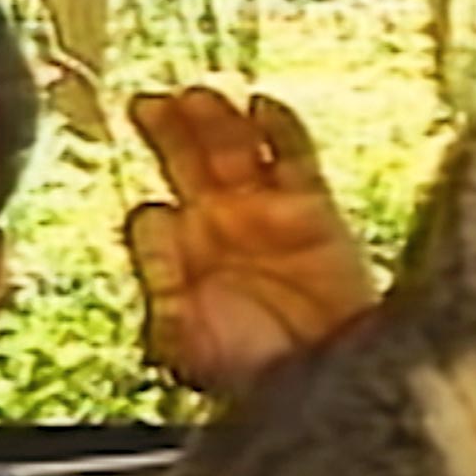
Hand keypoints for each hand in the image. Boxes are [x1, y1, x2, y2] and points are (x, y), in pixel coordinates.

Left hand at [126, 86, 375, 394]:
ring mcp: (264, 214)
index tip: (158, 217)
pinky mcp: (312, 207)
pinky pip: (293, 154)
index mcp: (183, 264)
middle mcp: (219, 231)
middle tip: (146, 103)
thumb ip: (162, 292)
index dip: (151, 218)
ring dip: (213, 121)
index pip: (153, 218)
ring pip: (232, 150)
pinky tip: (261, 105)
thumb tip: (150, 220)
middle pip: (185, 166)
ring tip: (196, 96)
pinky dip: (279, 127)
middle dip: (166, 134)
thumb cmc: (257, 372)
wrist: (329, 379)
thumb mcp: (190, 347)